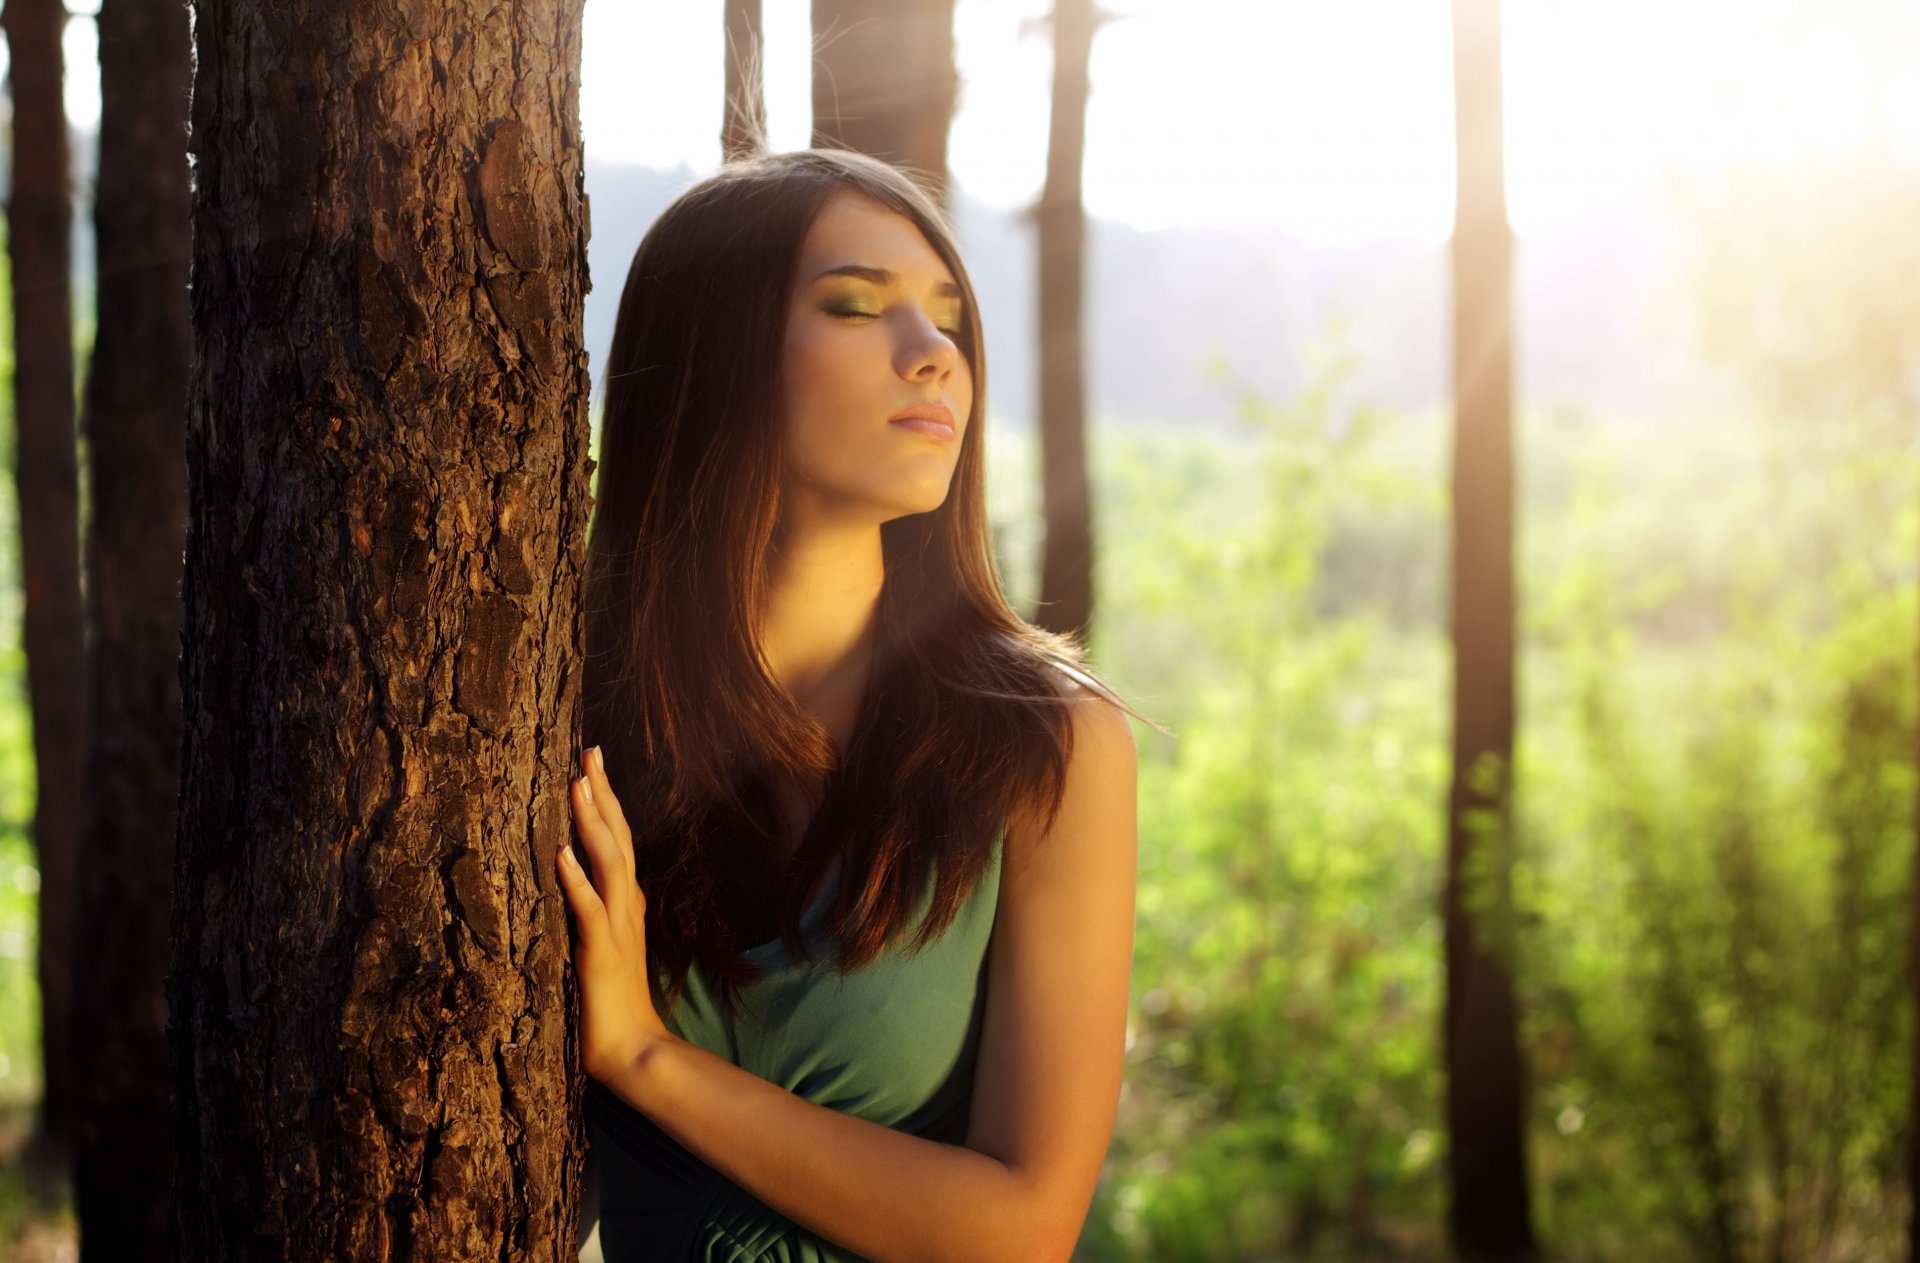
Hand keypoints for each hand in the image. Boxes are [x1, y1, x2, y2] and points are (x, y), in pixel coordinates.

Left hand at [557, 745, 671, 1080]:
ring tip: (577, 784)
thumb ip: (594, 914)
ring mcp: (616, 928)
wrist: (631, 1050)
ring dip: (592, 823)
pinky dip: (576, 880)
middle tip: (590, 751)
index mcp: (625, 904)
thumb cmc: (609, 1005)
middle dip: (602, 794)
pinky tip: (561, 853)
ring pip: (608, 863)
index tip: (591, 764)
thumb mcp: (603, 947)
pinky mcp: (601, 953)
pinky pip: (587, 910)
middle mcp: (626, 907)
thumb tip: (573, 882)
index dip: (606, 802)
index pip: (618, 841)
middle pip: (618, 839)